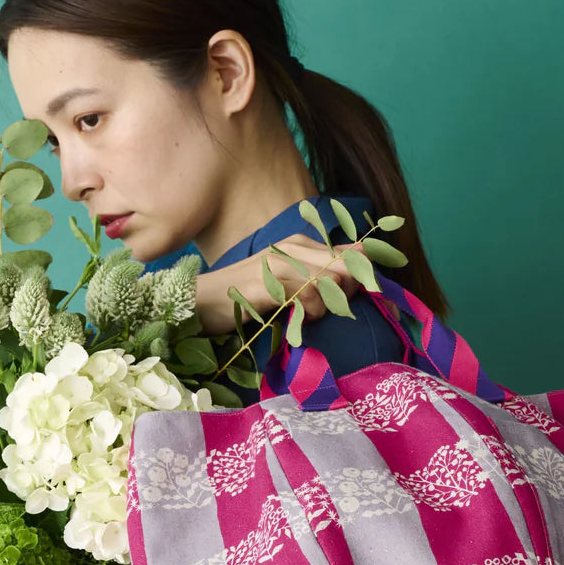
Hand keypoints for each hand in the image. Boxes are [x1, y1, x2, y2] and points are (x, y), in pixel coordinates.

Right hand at [196, 233, 362, 335]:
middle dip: (350, 292)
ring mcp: (275, 266)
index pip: (349, 252)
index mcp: (297, 244)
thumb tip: (361, 268)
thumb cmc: (244, 295)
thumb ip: (319, 275)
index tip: (359, 295)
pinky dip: (311, 313)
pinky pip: (305, 297)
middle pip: (345, 267)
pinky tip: (299, 320)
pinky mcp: (263, 287)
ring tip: (312, 316)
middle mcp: (289, 249)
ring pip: (329, 282)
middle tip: (335, 309)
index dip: (363, 275)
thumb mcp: (287, 282)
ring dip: (329, 306)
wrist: (200, 302)